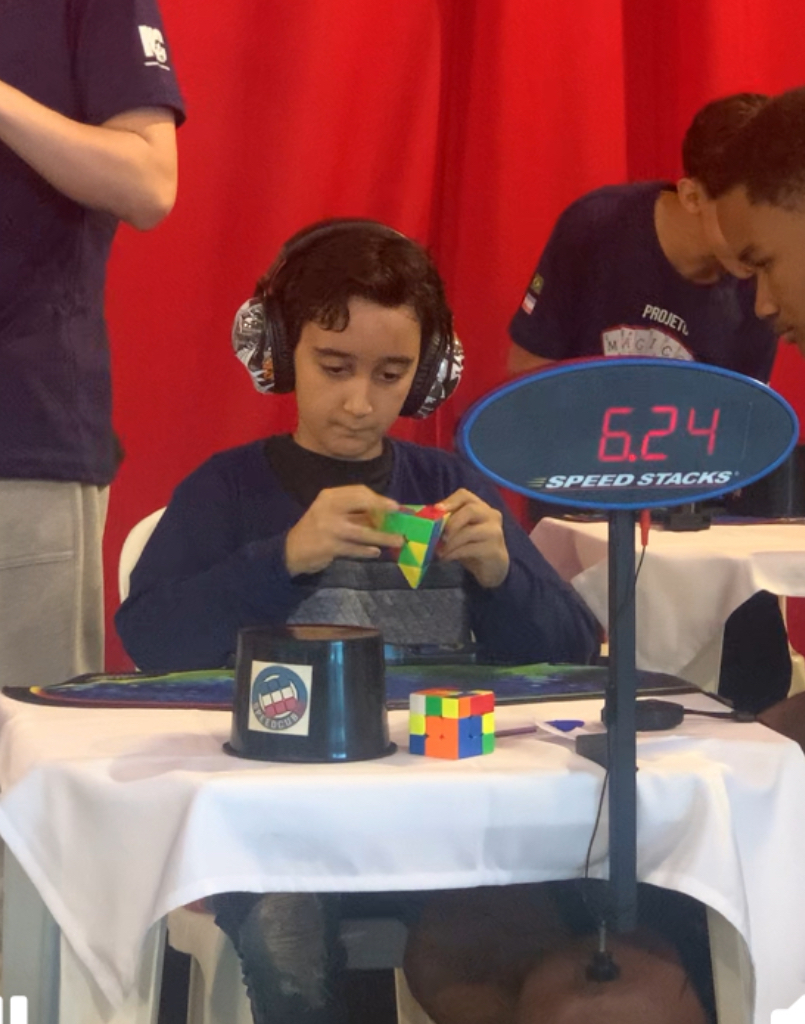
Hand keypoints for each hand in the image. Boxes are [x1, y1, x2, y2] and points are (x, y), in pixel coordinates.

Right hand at [285, 486, 402, 576]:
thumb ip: (354, 512)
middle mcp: (329, 508)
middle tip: (400, 520)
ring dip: (383, 537)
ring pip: (363, 532)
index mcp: (330, 496)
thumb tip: (385, 514)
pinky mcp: (330, 546)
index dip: (379, 498)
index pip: (359, 491)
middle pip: (363, 504)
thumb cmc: (316, 529)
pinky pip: (355, 549)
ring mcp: (329, 528)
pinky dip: (366, 551)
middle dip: (384, 511)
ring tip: (397, 542)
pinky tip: (375, 552)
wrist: (291, 550)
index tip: (395, 506)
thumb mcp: (331, 514)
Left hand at [436, 489, 509, 588]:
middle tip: (439, 536)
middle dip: (451, 523)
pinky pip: (470, 549)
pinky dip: (454, 553)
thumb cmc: (472, 545)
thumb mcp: (460, 531)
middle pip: (470, 510)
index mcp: (480, 507)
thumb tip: (424, 522)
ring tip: (439, 551)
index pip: (465, 495)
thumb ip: (448, 523)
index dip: (449, 501)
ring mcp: (494, 532)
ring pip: (468, 532)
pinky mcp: (493, 549)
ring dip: (449, 543)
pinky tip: (446, 558)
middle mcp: (491, 515)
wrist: (492, 567)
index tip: (436, 510)